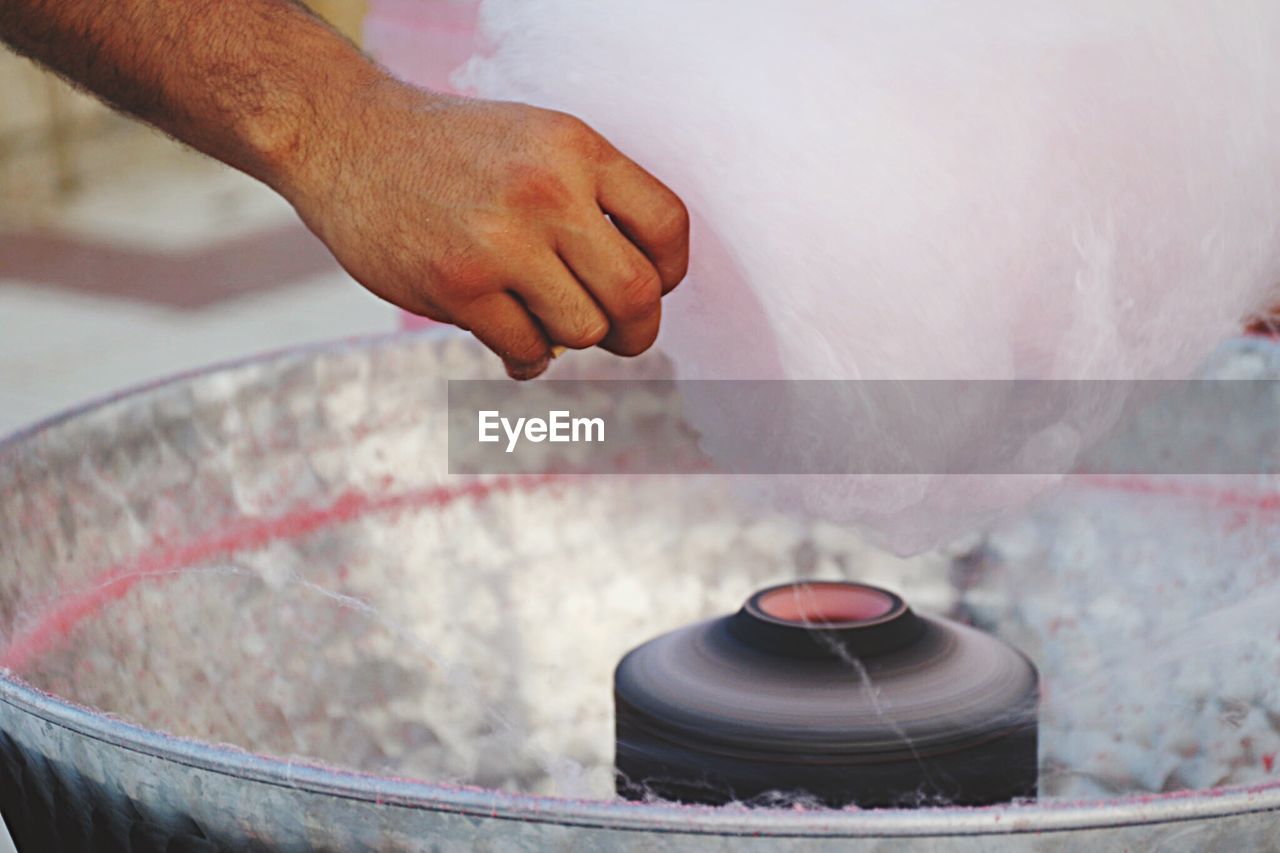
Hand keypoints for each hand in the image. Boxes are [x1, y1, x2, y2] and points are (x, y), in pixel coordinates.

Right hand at [281, 80, 689, 378]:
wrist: (346, 138)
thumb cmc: (452, 151)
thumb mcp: (536, 141)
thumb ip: (594, 197)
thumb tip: (647, 288)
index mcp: (576, 149)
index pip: (668, 225)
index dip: (672, 271)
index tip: (655, 285)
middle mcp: (546, 191)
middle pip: (637, 293)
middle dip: (639, 330)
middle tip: (626, 337)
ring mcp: (500, 242)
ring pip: (583, 330)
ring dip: (570, 337)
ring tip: (540, 315)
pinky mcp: (457, 286)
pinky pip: (527, 350)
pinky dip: (528, 356)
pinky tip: (512, 339)